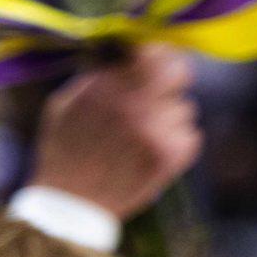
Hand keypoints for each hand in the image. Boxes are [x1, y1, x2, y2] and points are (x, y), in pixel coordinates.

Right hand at [28, 47, 201, 219]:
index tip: (157, 58)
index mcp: (108, 88)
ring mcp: (156, 130)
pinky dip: (176, 142)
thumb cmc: (66, 150)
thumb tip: (128, 51)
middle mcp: (135, 105)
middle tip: (164, 89)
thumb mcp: (66, 103)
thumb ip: (99, 75)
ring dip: (169, 118)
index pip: (154, 51)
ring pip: (184, 108)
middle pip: (180, 72)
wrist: (71, 205)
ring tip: (141, 137)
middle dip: (174, 78)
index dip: (159, 53)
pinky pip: (190, 135)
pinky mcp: (171, 155)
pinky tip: (150, 154)